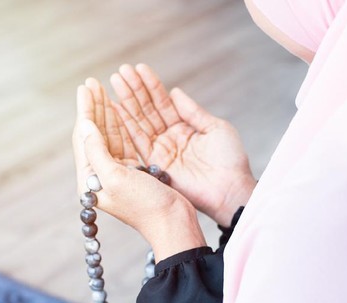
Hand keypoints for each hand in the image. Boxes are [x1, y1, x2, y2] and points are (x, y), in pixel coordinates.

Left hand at [73, 79, 205, 260]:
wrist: (173, 224)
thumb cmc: (146, 206)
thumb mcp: (117, 178)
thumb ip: (97, 151)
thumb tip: (85, 125)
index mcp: (91, 180)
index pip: (84, 138)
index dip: (85, 110)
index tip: (86, 87)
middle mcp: (100, 176)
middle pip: (94, 134)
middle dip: (93, 107)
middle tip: (92, 83)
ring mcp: (117, 174)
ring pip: (108, 136)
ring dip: (106, 112)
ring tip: (102, 89)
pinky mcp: (134, 172)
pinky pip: (122, 142)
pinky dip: (120, 124)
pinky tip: (118, 109)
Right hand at [110, 64, 256, 225]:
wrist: (230, 189)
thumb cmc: (230, 160)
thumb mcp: (215, 128)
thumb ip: (192, 111)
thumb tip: (174, 91)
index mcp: (185, 128)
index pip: (163, 103)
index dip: (151, 85)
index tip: (138, 68)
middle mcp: (170, 138)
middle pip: (148, 110)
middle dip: (134, 90)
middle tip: (121, 71)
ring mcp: (161, 151)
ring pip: (140, 122)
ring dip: (127, 102)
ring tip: (115, 81)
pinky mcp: (155, 164)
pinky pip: (137, 141)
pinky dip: (126, 124)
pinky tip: (116, 107)